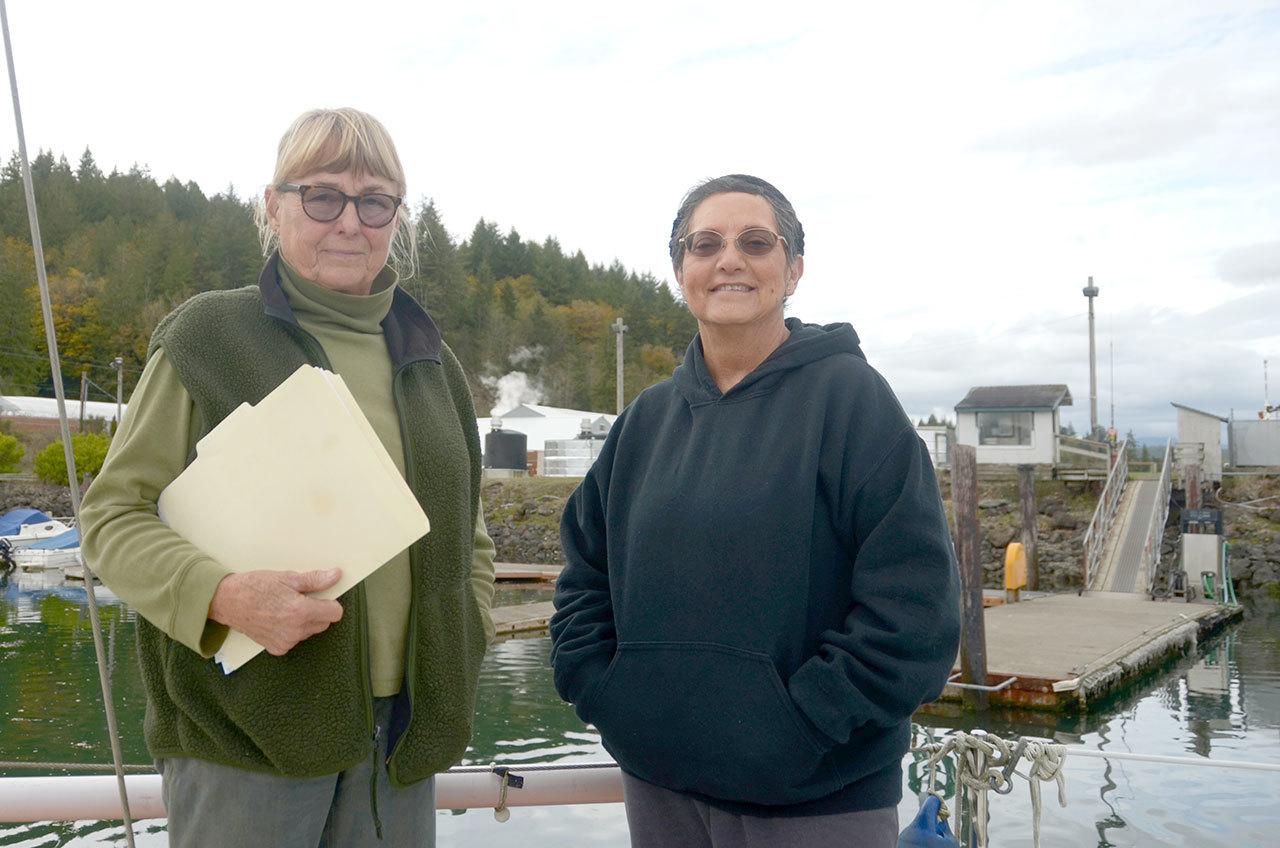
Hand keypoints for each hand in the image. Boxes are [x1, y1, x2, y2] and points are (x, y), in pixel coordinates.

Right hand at [208, 569, 343, 655]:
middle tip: (299, 598)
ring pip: (310, 631)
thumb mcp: (287, 577)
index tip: (321, 596)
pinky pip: (295, 639)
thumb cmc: (255, 586)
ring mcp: (285, 642)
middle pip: (324, 623)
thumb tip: (336, 576)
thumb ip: (315, 580)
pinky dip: (291, 630)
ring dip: (304, 621)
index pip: (335, 613)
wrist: (227, 601)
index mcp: (301, 612)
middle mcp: (295, 631)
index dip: (330, 602)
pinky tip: (277, 619)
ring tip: (285, 607)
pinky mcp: (277, 648)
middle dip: (317, 611)